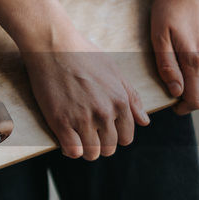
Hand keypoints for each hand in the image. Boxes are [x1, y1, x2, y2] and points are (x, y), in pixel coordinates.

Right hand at [21, 25, 149, 159]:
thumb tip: (145, 121)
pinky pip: (72, 151)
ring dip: (86, 148)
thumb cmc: (83, 55)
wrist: (53, 46)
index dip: (115, 135)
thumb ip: (132, 98)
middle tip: (89, 131)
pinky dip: (70, 149)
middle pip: (109, 148)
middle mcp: (105, 113)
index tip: (103, 128)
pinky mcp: (61, 122)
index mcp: (120, 101)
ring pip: (92, 153)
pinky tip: (66, 136)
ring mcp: (83, 118)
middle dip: (101, 143)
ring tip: (77, 135)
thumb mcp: (114, 72)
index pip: (126, 137)